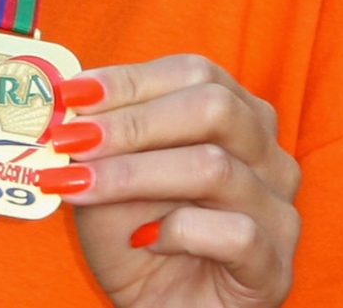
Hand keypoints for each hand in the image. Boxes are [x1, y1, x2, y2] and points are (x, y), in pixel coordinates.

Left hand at [48, 55, 300, 307]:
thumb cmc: (136, 239)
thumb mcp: (106, 180)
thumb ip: (95, 143)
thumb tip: (64, 103)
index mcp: (236, 119)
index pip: (194, 74)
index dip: (129, 80)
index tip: (71, 93)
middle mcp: (268, 157)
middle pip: (215, 108)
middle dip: (133, 121)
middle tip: (73, 139)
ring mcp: (278, 212)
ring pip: (216, 168)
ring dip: (136, 174)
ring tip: (83, 187)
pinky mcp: (275, 268)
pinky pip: (236, 233)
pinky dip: (180, 231)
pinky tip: (146, 240)